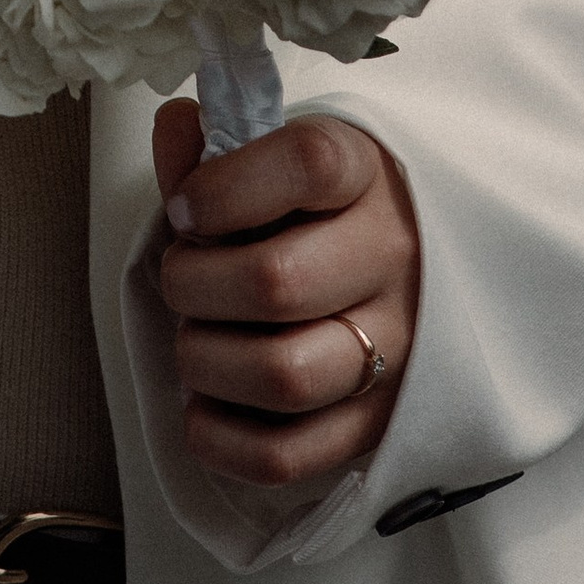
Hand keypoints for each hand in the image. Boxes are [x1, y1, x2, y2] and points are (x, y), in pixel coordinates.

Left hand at [152, 101, 421, 490]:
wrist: (407, 264)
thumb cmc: (317, 209)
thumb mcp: (276, 158)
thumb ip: (213, 148)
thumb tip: (177, 128)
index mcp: (366, 176)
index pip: (306, 166)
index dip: (223, 188)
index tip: (185, 206)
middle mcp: (393, 262)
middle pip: (275, 283)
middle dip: (193, 285)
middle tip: (182, 280)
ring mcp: (397, 352)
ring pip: (283, 376)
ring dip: (205, 362)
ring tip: (198, 341)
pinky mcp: (379, 427)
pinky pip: (286, 456)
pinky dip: (221, 438)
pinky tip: (207, 404)